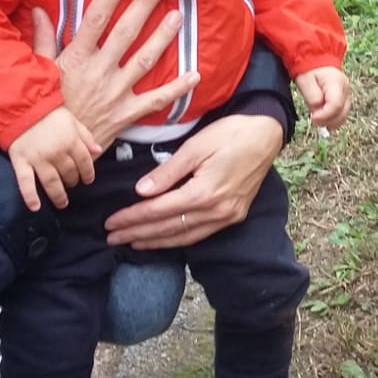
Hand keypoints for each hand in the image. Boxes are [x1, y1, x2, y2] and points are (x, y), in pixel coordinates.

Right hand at [7, 106, 98, 210]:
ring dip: (59, 195)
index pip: (84, 162)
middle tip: (71, 185)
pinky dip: (30, 196)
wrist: (21, 107)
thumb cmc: (48, 113)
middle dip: (73, 181)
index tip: (87, 179)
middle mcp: (57, 152)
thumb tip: (98, 150)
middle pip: (69, 173)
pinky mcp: (21, 161)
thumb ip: (85, 136)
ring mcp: (38, 158)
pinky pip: (26, 182)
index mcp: (71, 140)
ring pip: (52, 182)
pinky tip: (35, 207)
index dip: (88, 173)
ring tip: (62, 203)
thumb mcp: (72, 120)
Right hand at [30, 0, 200, 149]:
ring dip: (163, 37)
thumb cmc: (46, 106)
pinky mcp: (126, 113)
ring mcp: (114, 93)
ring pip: (144, 60)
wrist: (52, 149)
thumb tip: (39, 10)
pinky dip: (177, 89)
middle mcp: (98, 72)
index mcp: (76, 58)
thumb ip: (43, 39)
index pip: (95, 19)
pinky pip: (155, 100)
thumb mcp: (41, 71)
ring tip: (177, 17)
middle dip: (143, 6)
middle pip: (125, 33)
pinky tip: (195, 75)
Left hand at [105, 113, 283, 248]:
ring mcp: (227, 217)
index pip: (158, 211)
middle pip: (168, 228)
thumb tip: (142, 192)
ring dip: (156, 242)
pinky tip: (164, 241)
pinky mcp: (234, 216)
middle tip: (112, 238)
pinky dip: (178, 240)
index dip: (132, 218)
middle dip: (137, 233)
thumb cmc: (230, 134)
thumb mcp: (195, 146)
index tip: (110, 223)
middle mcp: (216, 211)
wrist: (266, 134)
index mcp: (204, 192)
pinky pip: (200, 235)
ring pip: (184, 237)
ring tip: (132, 243)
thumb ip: (168, 172)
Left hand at [295, 66, 351, 131]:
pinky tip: (324, 120)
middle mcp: (345, 89)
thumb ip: (312, 97)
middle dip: (327, 120)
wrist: (317, 60)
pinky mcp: (345, 99)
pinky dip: (334, 120)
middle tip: (313, 120)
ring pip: (344, 115)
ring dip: (331, 122)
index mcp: (336, 82)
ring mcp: (347, 95)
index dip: (324, 115)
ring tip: (318, 119)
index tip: (312, 118)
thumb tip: (318, 111)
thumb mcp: (305, 81)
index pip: (336, 105)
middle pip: (342, 112)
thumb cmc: (310, 70)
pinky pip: (342, 114)